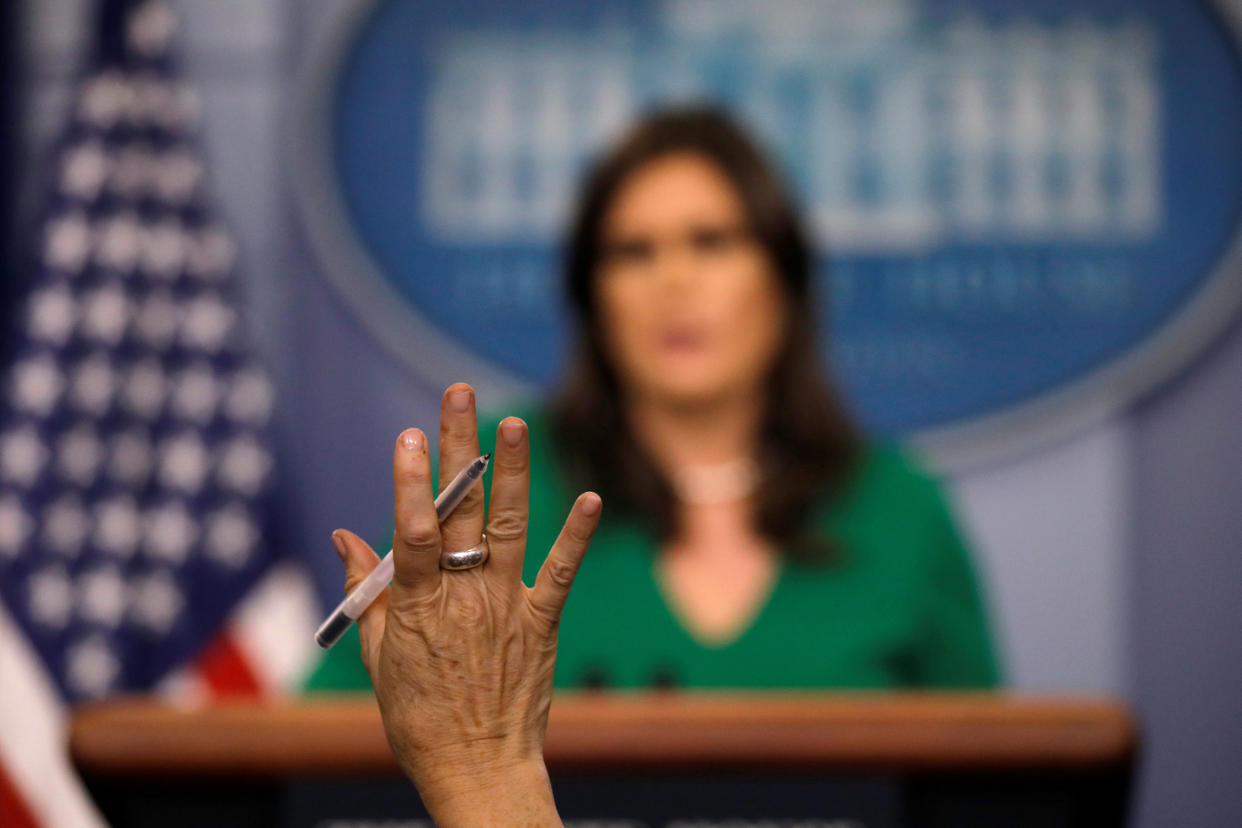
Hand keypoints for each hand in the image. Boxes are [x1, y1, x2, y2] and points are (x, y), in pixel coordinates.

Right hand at [332, 384, 600, 825]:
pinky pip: (562, 572)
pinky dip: (577, 535)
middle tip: (460, 393)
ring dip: (514, 472)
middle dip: (459, 447)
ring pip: (512, 527)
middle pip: (460, 511)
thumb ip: (368, 591)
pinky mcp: (542, 622)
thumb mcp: (378, 657)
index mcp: (418, 605)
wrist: (479, 770)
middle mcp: (465, 597)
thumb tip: (343, 535)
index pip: (412, 531)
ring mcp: (507, 607)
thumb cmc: (419, 718)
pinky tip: (591, 497)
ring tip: (514, 423)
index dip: (412, 481)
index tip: (411, 434)